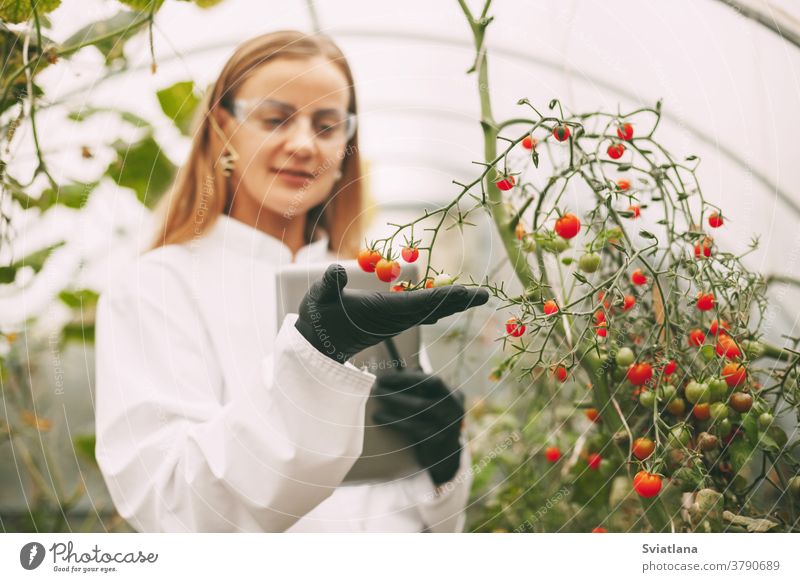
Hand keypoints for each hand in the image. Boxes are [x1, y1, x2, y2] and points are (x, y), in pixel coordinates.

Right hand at [294, 264, 488, 362]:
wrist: (318, 343)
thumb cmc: (318, 318)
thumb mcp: (318, 298)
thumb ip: (328, 285)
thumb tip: (334, 272)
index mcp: (382, 311)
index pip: (418, 303)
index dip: (443, 297)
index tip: (465, 293)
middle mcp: (394, 318)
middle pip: (433, 308)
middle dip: (458, 301)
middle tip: (485, 295)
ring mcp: (395, 321)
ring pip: (430, 311)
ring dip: (453, 303)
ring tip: (475, 296)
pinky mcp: (392, 320)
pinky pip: (421, 312)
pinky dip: (439, 305)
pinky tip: (452, 302)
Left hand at [371, 370, 464, 485]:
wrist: (445, 456)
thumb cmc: (434, 422)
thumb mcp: (434, 403)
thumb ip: (423, 388)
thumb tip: (405, 369)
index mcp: (454, 396)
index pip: (432, 381)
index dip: (409, 378)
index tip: (388, 376)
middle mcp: (453, 409)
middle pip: (424, 394)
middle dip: (397, 389)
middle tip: (377, 386)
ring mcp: (446, 426)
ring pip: (417, 409)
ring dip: (393, 402)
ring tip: (377, 397)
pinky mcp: (435, 440)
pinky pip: (411, 427)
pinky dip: (393, 420)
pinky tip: (379, 416)